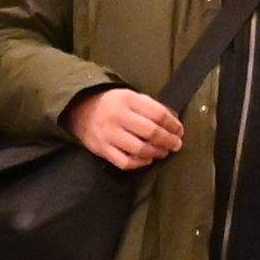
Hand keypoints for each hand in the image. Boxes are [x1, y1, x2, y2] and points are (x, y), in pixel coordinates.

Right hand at [68, 88, 183, 170]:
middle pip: (151, 132)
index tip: (179, 131)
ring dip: (156, 152)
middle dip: (168, 140)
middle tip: (176, 144)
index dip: (173, 124)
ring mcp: (109, 134)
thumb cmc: (113, 104)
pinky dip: (139, 163)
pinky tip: (146, 159)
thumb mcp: (130, 97)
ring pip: (140, 149)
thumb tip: (172, 124)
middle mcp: (118, 116)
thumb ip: (150, 107)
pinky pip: (125, 162)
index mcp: (127, 100)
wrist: (81, 110)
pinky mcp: (102, 149)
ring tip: (163, 152)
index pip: (157, 114)